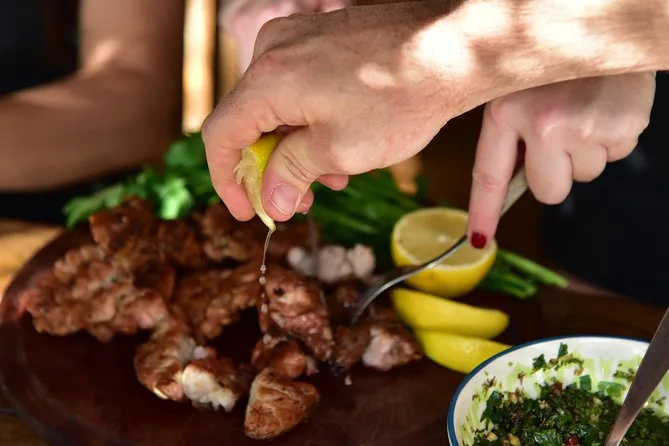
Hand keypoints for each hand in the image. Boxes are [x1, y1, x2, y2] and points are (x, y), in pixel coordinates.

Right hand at [203, 2, 453, 221]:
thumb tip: (269, 199)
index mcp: (268, 79)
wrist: (454, 48)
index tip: (246, 210)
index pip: (221, 135)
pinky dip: (309, 122)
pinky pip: (298, 88)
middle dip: (270, 169)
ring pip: (277, 107)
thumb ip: (291, 174)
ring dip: (294, 149)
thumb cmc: (402, 97)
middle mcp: (274, 50)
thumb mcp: (339, 150)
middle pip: (249, 122)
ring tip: (329, 180)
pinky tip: (338, 146)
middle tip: (295, 203)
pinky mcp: (320, 38)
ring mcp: (297, 38)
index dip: (228, 180)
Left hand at [467, 73, 655, 247]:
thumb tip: (514, 188)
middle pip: (549, 191)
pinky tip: (604, 108)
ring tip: (584, 111)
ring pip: (584, 176)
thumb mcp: (517, 91)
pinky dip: (611, 139)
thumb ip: (510, 136)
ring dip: (585, 152)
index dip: (485, 211)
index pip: (490, 176)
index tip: (480, 238)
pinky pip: (613, 158)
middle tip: (559, 136)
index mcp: (506, 112)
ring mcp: (584, 128)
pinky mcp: (622, 128)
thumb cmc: (554, 67)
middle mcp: (543, 124)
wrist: (605, 27)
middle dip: (555, 174)